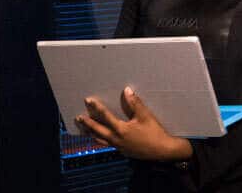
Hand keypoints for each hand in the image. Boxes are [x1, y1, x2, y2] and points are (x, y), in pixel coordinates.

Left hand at [77, 87, 192, 161]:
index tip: (88, 100)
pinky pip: (107, 145)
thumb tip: (127, 90)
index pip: (105, 116)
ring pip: (100, 140)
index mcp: (121, 129)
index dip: (96, 107)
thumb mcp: (145, 116)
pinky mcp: (122, 151)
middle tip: (78, 118)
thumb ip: (135, 103)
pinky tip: (99, 137)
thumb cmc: (155, 133)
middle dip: (87, 123)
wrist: (163, 151)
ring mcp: (119, 146)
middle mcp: (117, 139)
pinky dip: (100, 140)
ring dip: (91, 133)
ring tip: (84, 129)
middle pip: (97, 130)